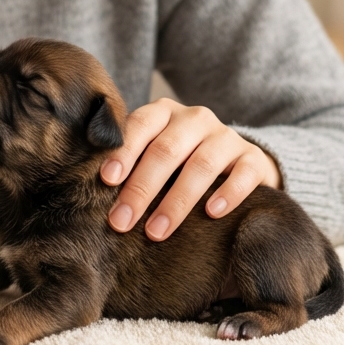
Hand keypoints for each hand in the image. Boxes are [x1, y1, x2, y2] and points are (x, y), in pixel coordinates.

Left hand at [98, 98, 280, 239]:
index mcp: (164, 113)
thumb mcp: (154, 153)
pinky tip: (211, 214)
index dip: (124, 152)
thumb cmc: (179, 161)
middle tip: (121, 221)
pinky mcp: (253, 159)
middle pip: (166, 150)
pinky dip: (227, 194)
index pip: (140, 126)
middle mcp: (195, 118)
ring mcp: (227, 137)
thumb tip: (89, 191)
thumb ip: (130, 161)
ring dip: (176, 201)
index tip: (106, 181)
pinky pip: (243, 174)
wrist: (236, 162)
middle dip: (141, 188)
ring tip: (157, 231)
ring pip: (201, 165)